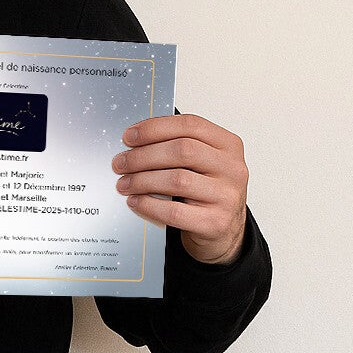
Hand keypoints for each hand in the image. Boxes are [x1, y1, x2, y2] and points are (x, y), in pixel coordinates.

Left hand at [113, 113, 248, 264]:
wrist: (224, 227)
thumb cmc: (205, 189)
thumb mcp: (200, 161)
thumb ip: (174, 145)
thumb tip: (133, 142)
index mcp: (228, 145)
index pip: (190, 125)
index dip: (155, 128)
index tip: (129, 136)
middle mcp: (232, 168)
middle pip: (182, 151)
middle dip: (143, 156)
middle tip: (120, 163)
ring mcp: (227, 196)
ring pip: (178, 180)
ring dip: (142, 180)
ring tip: (124, 183)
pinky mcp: (216, 222)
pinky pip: (175, 211)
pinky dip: (149, 205)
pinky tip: (136, 201)